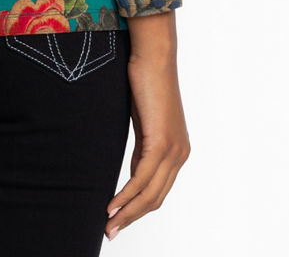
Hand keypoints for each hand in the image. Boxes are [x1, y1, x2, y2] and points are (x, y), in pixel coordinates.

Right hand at [105, 13, 189, 240]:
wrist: (154, 56)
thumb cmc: (146, 80)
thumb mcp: (144, 122)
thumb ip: (143, 148)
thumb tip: (135, 170)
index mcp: (177, 150)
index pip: (158, 190)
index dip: (138, 208)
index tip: (118, 219)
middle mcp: (180, 154)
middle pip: (156, 199)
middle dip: (132, 218)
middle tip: (110, 232)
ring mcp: (173, 150)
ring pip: (150, 194)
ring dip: (127, 213)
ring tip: (108, 225)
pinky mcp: (161, 143)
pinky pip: (142, 179)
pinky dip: (126, 196)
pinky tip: (112, 205)